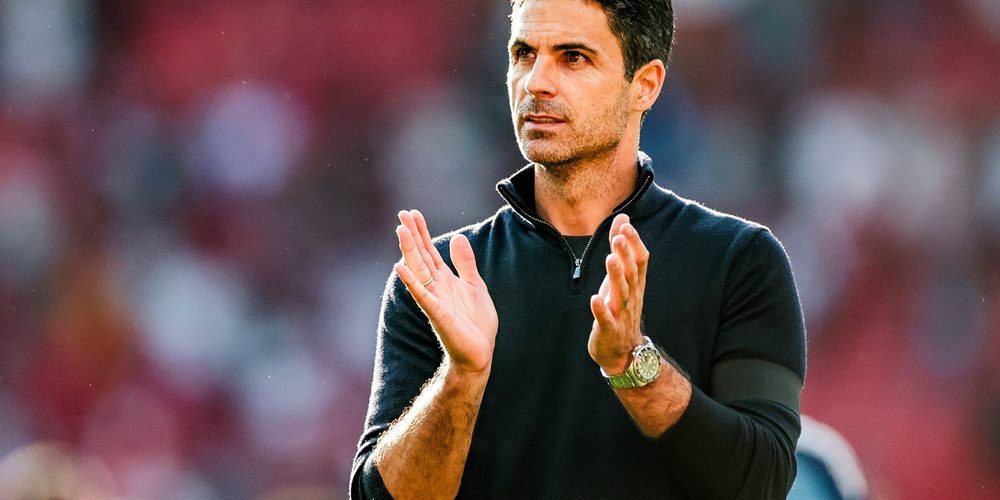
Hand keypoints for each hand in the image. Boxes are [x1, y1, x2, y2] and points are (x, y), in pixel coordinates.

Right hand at [394, 210, 497, 373]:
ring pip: (418, 270)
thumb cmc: (475, 324)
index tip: (412, 213)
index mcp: (445, 280)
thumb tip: (457, 237)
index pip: (430, 251)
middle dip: (413, 235)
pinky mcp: (438, 314)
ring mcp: (435, 300)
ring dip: (409, 250)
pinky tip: (400, 267)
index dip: (422, 232)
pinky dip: (411, 281)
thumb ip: (465, 263)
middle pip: (421, 256)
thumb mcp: (475, 286)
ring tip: (400, 231)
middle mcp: (436, 287)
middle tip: (402, 214)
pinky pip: (422, 295)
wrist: (479, 354)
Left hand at [588, 214, 648, 373]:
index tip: (626, 225)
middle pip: (632, 274)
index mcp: (636, 285)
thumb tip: (622, 218)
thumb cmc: (621, 308)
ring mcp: (621, 314)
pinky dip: (601, 310)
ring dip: (616, 276)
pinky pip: (606, 320)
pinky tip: (594, 299)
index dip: (634, 243)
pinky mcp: (608, 330)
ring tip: (609, 258)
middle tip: (619, 236)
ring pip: (621, 294)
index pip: (640, 260)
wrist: (624, 352)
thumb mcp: (621, 278)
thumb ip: (621, 249)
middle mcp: (631, 297)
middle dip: (625, 254)